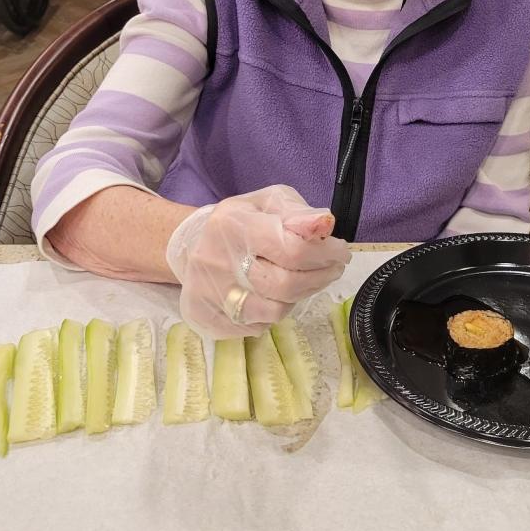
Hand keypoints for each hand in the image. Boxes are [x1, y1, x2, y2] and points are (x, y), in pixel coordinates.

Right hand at [165, 184, 350, 337]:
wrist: (189, 245)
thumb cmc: (239, 221)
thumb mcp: (268, 202)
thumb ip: (298, 213)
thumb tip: (325, 225)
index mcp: (235, 225)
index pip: (291, 249)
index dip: (325, 254)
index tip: (341, 252)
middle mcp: (218, 261)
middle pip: (286, 285)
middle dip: (320, 278)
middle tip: (332, 269)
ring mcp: (209, 295)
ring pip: (274, 312)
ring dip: (299, 296)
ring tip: (302, 280)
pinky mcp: (205, 319)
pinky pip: (256, 328)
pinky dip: (273, 313)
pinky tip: (274, 296)